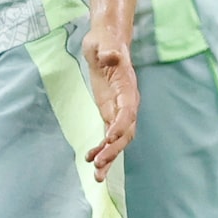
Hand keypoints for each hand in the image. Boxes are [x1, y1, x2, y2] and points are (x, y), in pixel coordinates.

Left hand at [81, 31, 138, 179]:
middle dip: (113, 150)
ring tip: (97, 176)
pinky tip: (89, 160)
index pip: (128, 111)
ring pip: (119, 140)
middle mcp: (127, 103)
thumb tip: (111, 56)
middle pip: (125, 132)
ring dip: (109, 158)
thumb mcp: (103, 43)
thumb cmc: (105, 41)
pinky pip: (109, 137)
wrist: (106, 42)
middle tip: (99, 165)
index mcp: (127, 88)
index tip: (109, 138)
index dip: (121, 126)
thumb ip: (108, 51)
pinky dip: (101, 150)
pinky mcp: (109, 113)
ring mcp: (119, 110)